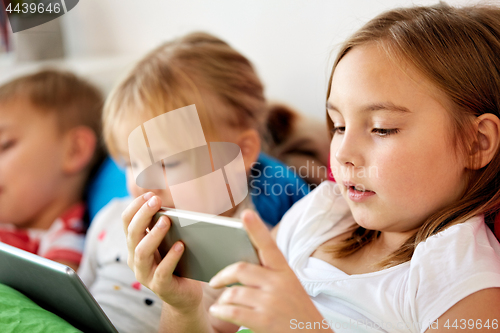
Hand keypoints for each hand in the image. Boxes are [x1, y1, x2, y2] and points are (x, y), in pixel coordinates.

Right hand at [122, 192, 203, 312]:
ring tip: (167, 221)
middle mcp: (135, 259)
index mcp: (135, 244)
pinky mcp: (160, 287)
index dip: (135, 207)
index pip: (127, 222)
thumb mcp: (168, 241)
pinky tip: (180, 246)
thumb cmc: (177, 262)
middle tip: (156, 201)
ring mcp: (145, 274)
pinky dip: (171, 258)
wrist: (185, 294)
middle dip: (143, 215)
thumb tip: (168, 204)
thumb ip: (164, 225)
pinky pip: (162, 272)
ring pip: (142, 252)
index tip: (148, 194)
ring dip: (154, 235)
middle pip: (132, 234)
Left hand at [208, 210, 329, 331]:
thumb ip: (269, 273)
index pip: (268, 245)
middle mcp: (278, 283)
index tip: (246, 214)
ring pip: (233, 292)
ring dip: (221, 298)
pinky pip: (232, 311)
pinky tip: (218, 311)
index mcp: (285, 271)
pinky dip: (221, 310)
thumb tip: (240, 265)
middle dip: (222, 275)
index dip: (256, 229)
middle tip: (214, 280)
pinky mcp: (264, 320)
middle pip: (241, 269)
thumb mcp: (289, 286)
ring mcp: (271, 302)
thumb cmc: (296, 310)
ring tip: (219, 302)